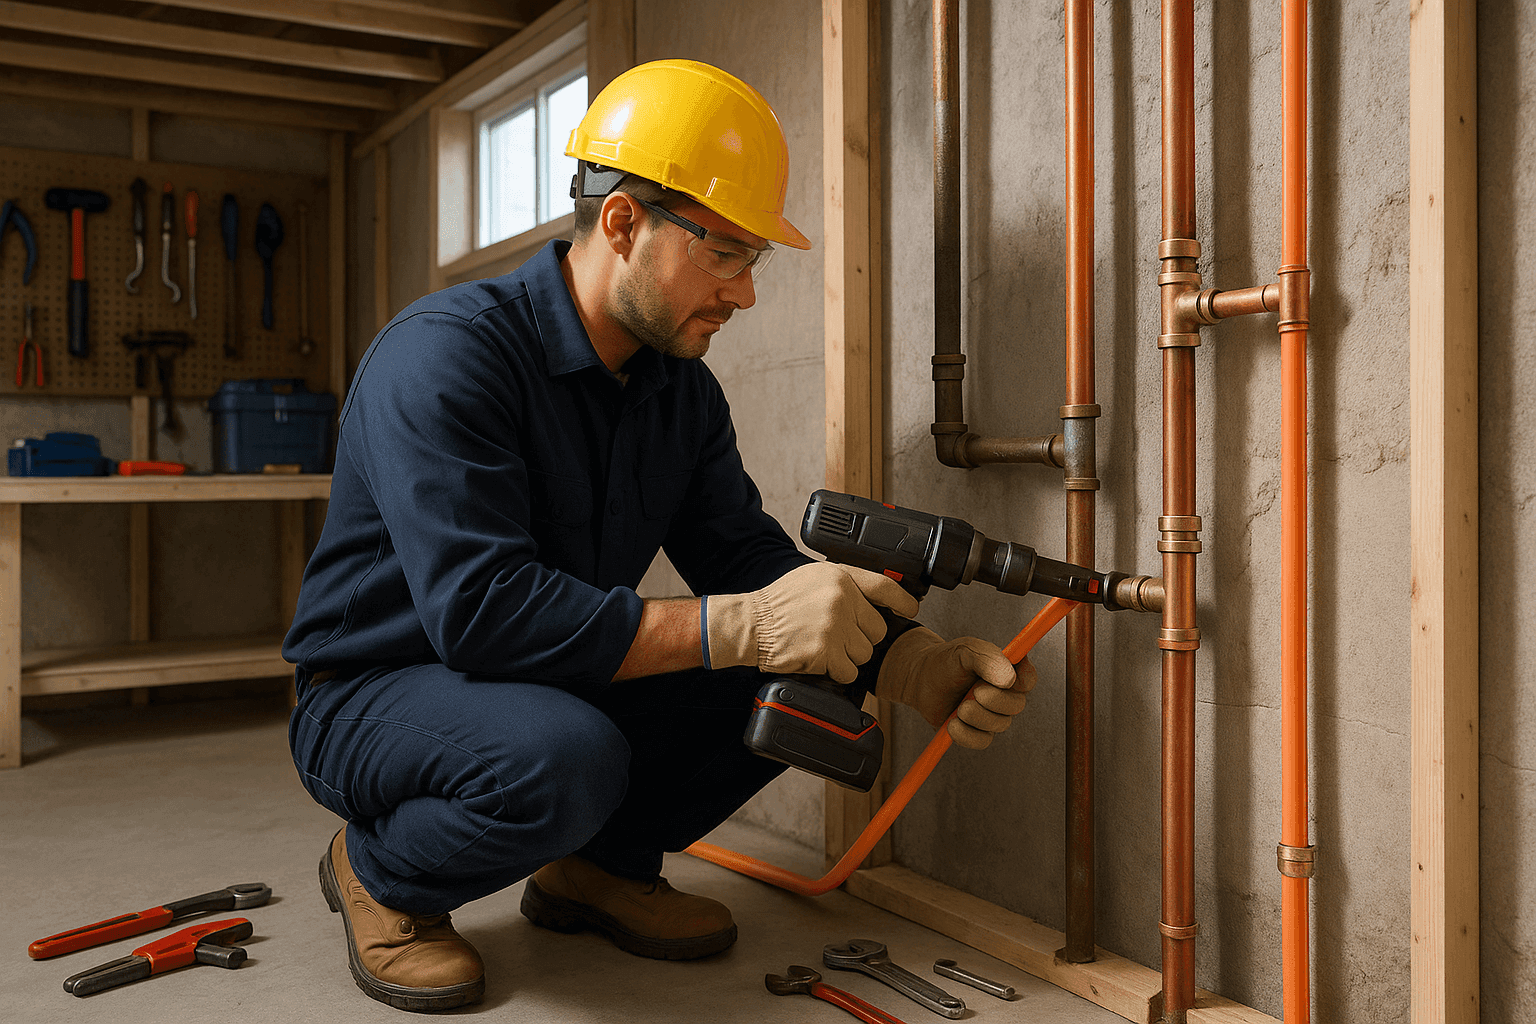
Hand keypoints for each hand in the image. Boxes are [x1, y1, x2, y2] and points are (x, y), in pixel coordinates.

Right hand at [705, 562, 919, 682]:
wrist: (750, 624)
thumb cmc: (779, 603)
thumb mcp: (814, 578)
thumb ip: (845, 585)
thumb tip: (876, 598)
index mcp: (840, 577)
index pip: (885, 587)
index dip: (902, 601)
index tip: (910, 609)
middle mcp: (841, 599)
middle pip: (877, 630)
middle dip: (861, 637)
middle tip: (836, 635)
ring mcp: (835, 626)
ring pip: (865, 653)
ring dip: (848, 656)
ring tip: (823, 645)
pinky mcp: (826, 652)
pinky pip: (849, 672)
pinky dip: (836, 671)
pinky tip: (818, 659)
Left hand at [876, 626, 1035, 748]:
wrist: (921, 680)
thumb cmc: (946, 662)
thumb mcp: (965, 651)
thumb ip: (987, 659)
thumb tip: (1009, 680)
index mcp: (1007, 670)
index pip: (1028, 679)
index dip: (1024, 681)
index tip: (1008, 680)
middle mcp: (1004, 694)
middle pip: (1017, 705)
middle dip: (995, 700)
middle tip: (975, 692)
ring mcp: (992, 715)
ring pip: (1000, 725)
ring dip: (976, 716)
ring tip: (959, 707)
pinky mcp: (977, 732)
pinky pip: (982, 741)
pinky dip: (966, 734)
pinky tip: (952, 723)